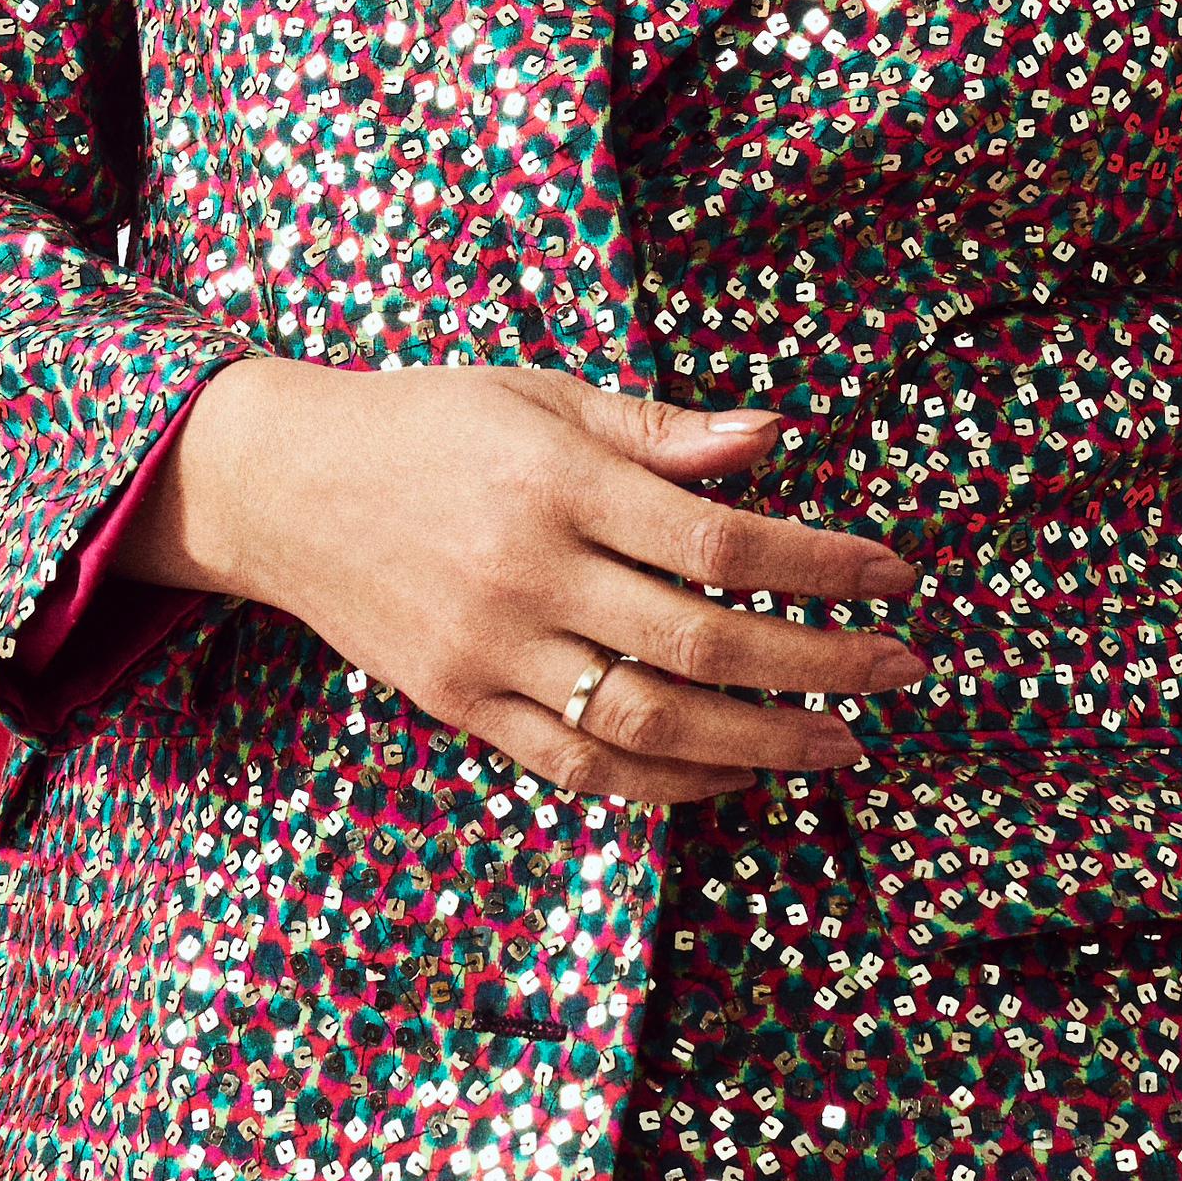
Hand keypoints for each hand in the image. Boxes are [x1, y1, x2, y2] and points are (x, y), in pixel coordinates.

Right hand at [125, 359, 927, 809]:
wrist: (281, 487)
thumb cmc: (430, 425)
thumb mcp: (541, 395)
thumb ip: (660, 430)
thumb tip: (775, 438)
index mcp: (558, 480)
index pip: (721, 538)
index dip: (821, 566)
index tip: (895, 579)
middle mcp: (528, 573)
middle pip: (702, 639)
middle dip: (820, 663)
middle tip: (900, 670)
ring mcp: (491, 651)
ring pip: (649, 721)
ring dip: (762, 743)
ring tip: (838, 743)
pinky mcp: (461, 707)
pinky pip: (579, 766)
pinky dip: (667, 785)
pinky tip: (735, 778)